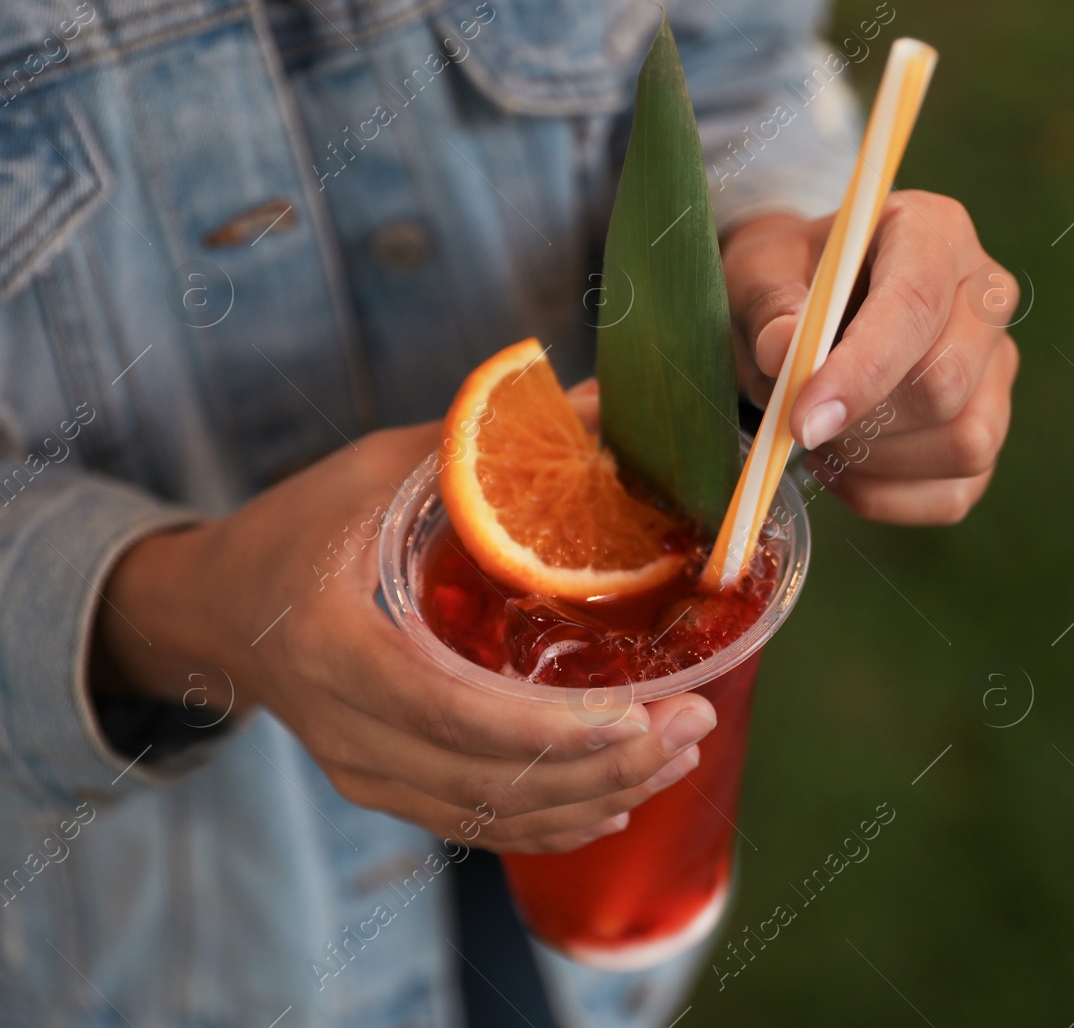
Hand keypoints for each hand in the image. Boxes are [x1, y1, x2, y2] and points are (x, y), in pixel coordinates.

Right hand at [95, 400, 715, 854]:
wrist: (221, 607)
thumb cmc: (301, 527)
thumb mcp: (376, 471)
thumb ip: (484, 448)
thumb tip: (599, 405)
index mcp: (337, 647)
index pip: (454, 711)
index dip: (551, 728)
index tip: (640, 713)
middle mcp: (347, 728)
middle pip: (491, 780)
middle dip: (606, 765)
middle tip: (694, 724)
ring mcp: (364, 771)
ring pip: (495, 815)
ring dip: (598, 795)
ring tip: (680, 751)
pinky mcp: (384, 790)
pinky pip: (477, 826)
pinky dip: (553, 824)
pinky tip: (619, 802)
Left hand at [722, 192, 1019, 523]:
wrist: (808, 307)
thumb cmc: (787, 284)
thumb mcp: (758, 275)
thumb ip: (767, 306)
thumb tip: (784, 349)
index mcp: (935, 233)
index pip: (917, 304)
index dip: (862, 370)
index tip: (802, 421)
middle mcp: (987, 296)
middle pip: (948, 382)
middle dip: (862, 421)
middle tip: (800, 419)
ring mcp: (999, 366)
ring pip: (965, 443)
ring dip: (876, 462)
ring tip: (823, 436)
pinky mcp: (992, 427)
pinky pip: (957, 492)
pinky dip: (888, 497)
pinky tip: (844, 468)